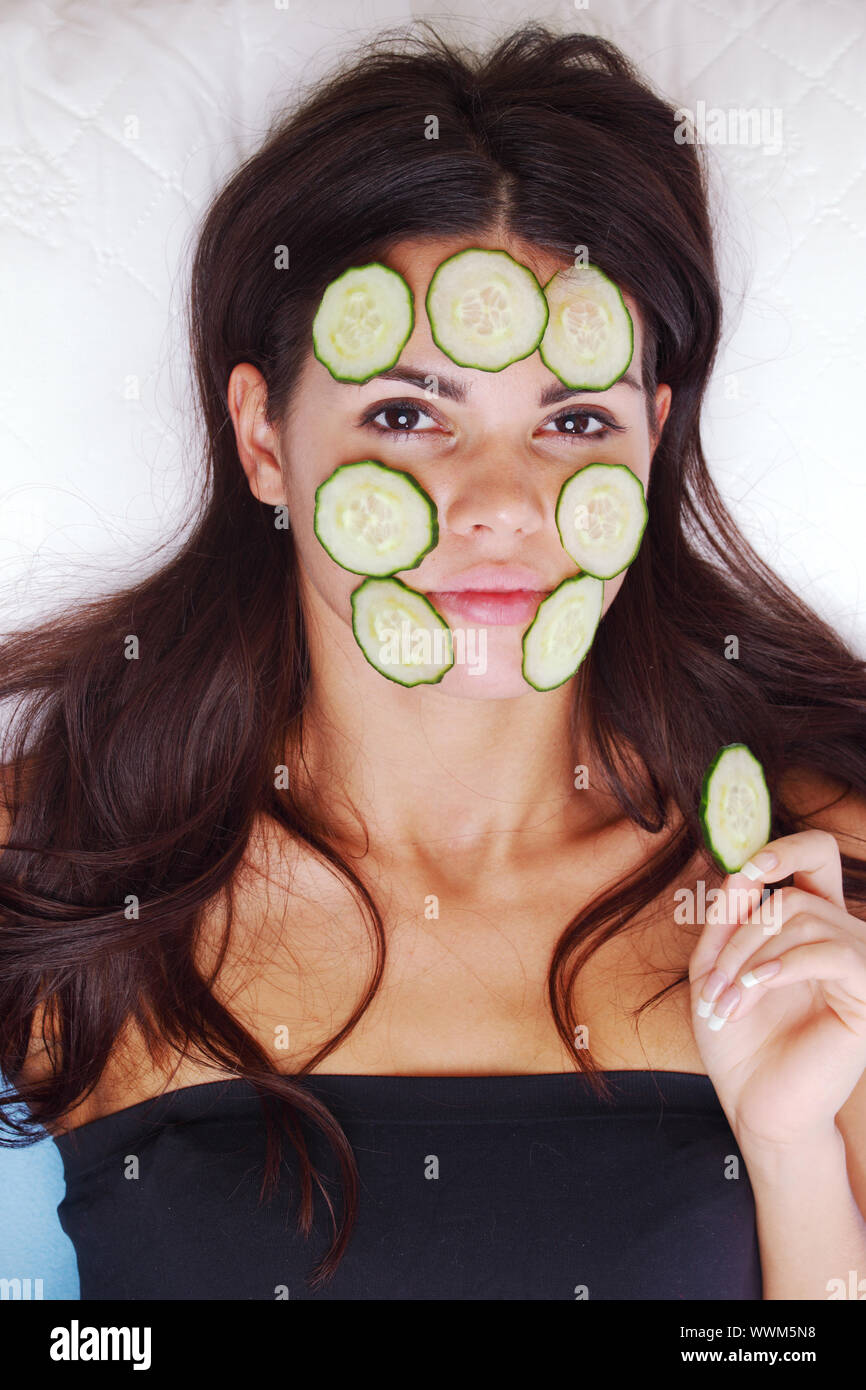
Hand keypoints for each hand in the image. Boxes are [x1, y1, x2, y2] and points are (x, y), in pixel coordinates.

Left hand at [689, 828, 865, 1153]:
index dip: (787, 849)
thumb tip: (742, 873)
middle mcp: (841, 937)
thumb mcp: (715, 970)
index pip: (817, 857)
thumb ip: (727, 920)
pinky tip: (756, 989)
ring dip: (750, 958)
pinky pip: (829, 952)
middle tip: (715, 982)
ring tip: (727, 1004)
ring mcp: (858, 964)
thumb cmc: (738, 1042)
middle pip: (796, 894)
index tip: (747, 873)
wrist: (758, 1107)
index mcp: (810, 925)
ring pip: (803, 919)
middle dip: (743, 932)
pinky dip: (783, 965)